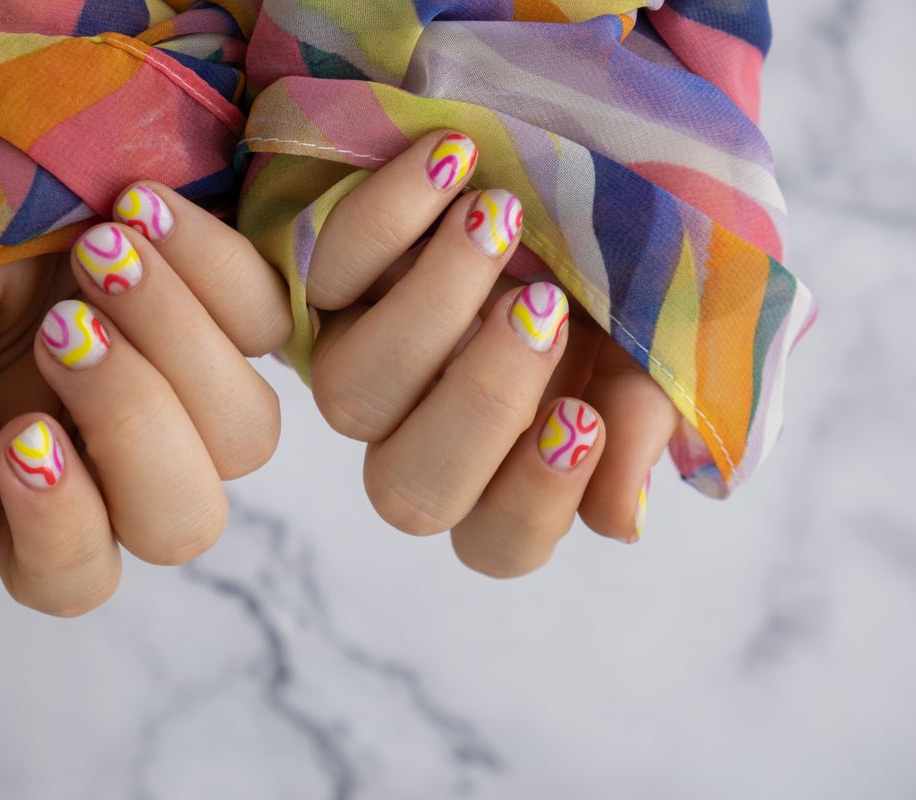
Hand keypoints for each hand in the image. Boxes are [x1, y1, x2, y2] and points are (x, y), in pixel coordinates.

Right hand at [0, 183, 291, 617]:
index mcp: (32, 483)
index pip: (72, 578)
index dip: (59, 522)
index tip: (20, 430)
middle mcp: (121, 456)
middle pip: (184, 526)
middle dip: (133, 422)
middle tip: (70, 324)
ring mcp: (191, 392)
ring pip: (248, 437)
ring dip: (173, 335)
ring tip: (103, 244)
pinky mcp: (242, 321)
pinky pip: (268, 326)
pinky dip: (207, 263)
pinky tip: (140, 204)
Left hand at [307, 131, 676, 576]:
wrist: (608, 144)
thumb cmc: (644, 258)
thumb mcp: (666, 335)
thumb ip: (644, 425)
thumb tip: (618, 522)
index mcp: (515, 466)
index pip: (498, 542)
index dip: (532, 501)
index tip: (581, 415)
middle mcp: (427, 431)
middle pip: (406, 491)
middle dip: (480, 404)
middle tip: (547, 307)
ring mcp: (372, 360)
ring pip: (351, 393)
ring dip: (431, 310)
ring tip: (503, 220)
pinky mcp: (331, 281)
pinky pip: (324, 272)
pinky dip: (387, 218)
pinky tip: (456, 161)